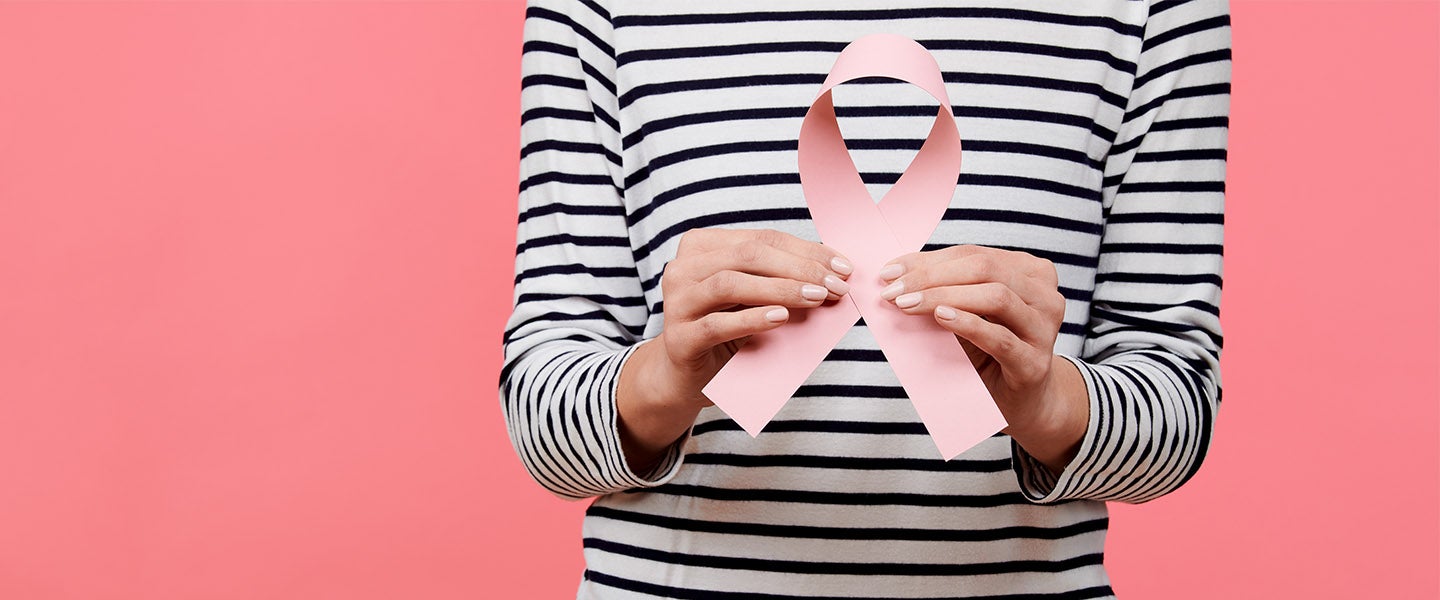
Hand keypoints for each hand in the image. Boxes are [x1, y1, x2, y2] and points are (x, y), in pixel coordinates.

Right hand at [616, 228, 852, 471]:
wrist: (688, 375)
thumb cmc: (727, 328)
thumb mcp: (753, 296)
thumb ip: (779, 276)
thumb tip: (834, 269)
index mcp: (701, 246)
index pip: (761, 238)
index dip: (805, 250)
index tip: (842, 267)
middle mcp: (683, 268)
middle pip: (747, 255)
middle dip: (798, 268)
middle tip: (834, 286)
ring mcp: (676, 302)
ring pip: (730, 283)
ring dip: (779, 289)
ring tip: (815, 298)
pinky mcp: (678, 338)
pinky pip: (716, 324)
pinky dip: (752, 319)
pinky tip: (780, 319)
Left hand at [877, 244, 1085, 472]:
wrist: (1022, 403)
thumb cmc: (990, 354)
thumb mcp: (967, 315)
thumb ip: (944, 291)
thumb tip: (896, 275)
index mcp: (1030, 273)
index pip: (974, 255)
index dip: (929, 260)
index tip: (890, 271)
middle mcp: (1045, 295)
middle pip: (984, 269)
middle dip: (932, 277)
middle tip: (893, 290)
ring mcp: (1044, 329)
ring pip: (996, 297)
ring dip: (944, 297)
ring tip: (908, 304)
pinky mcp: (1035, 363)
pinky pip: (1000, 338)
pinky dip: (968, 324)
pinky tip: (941, 318)